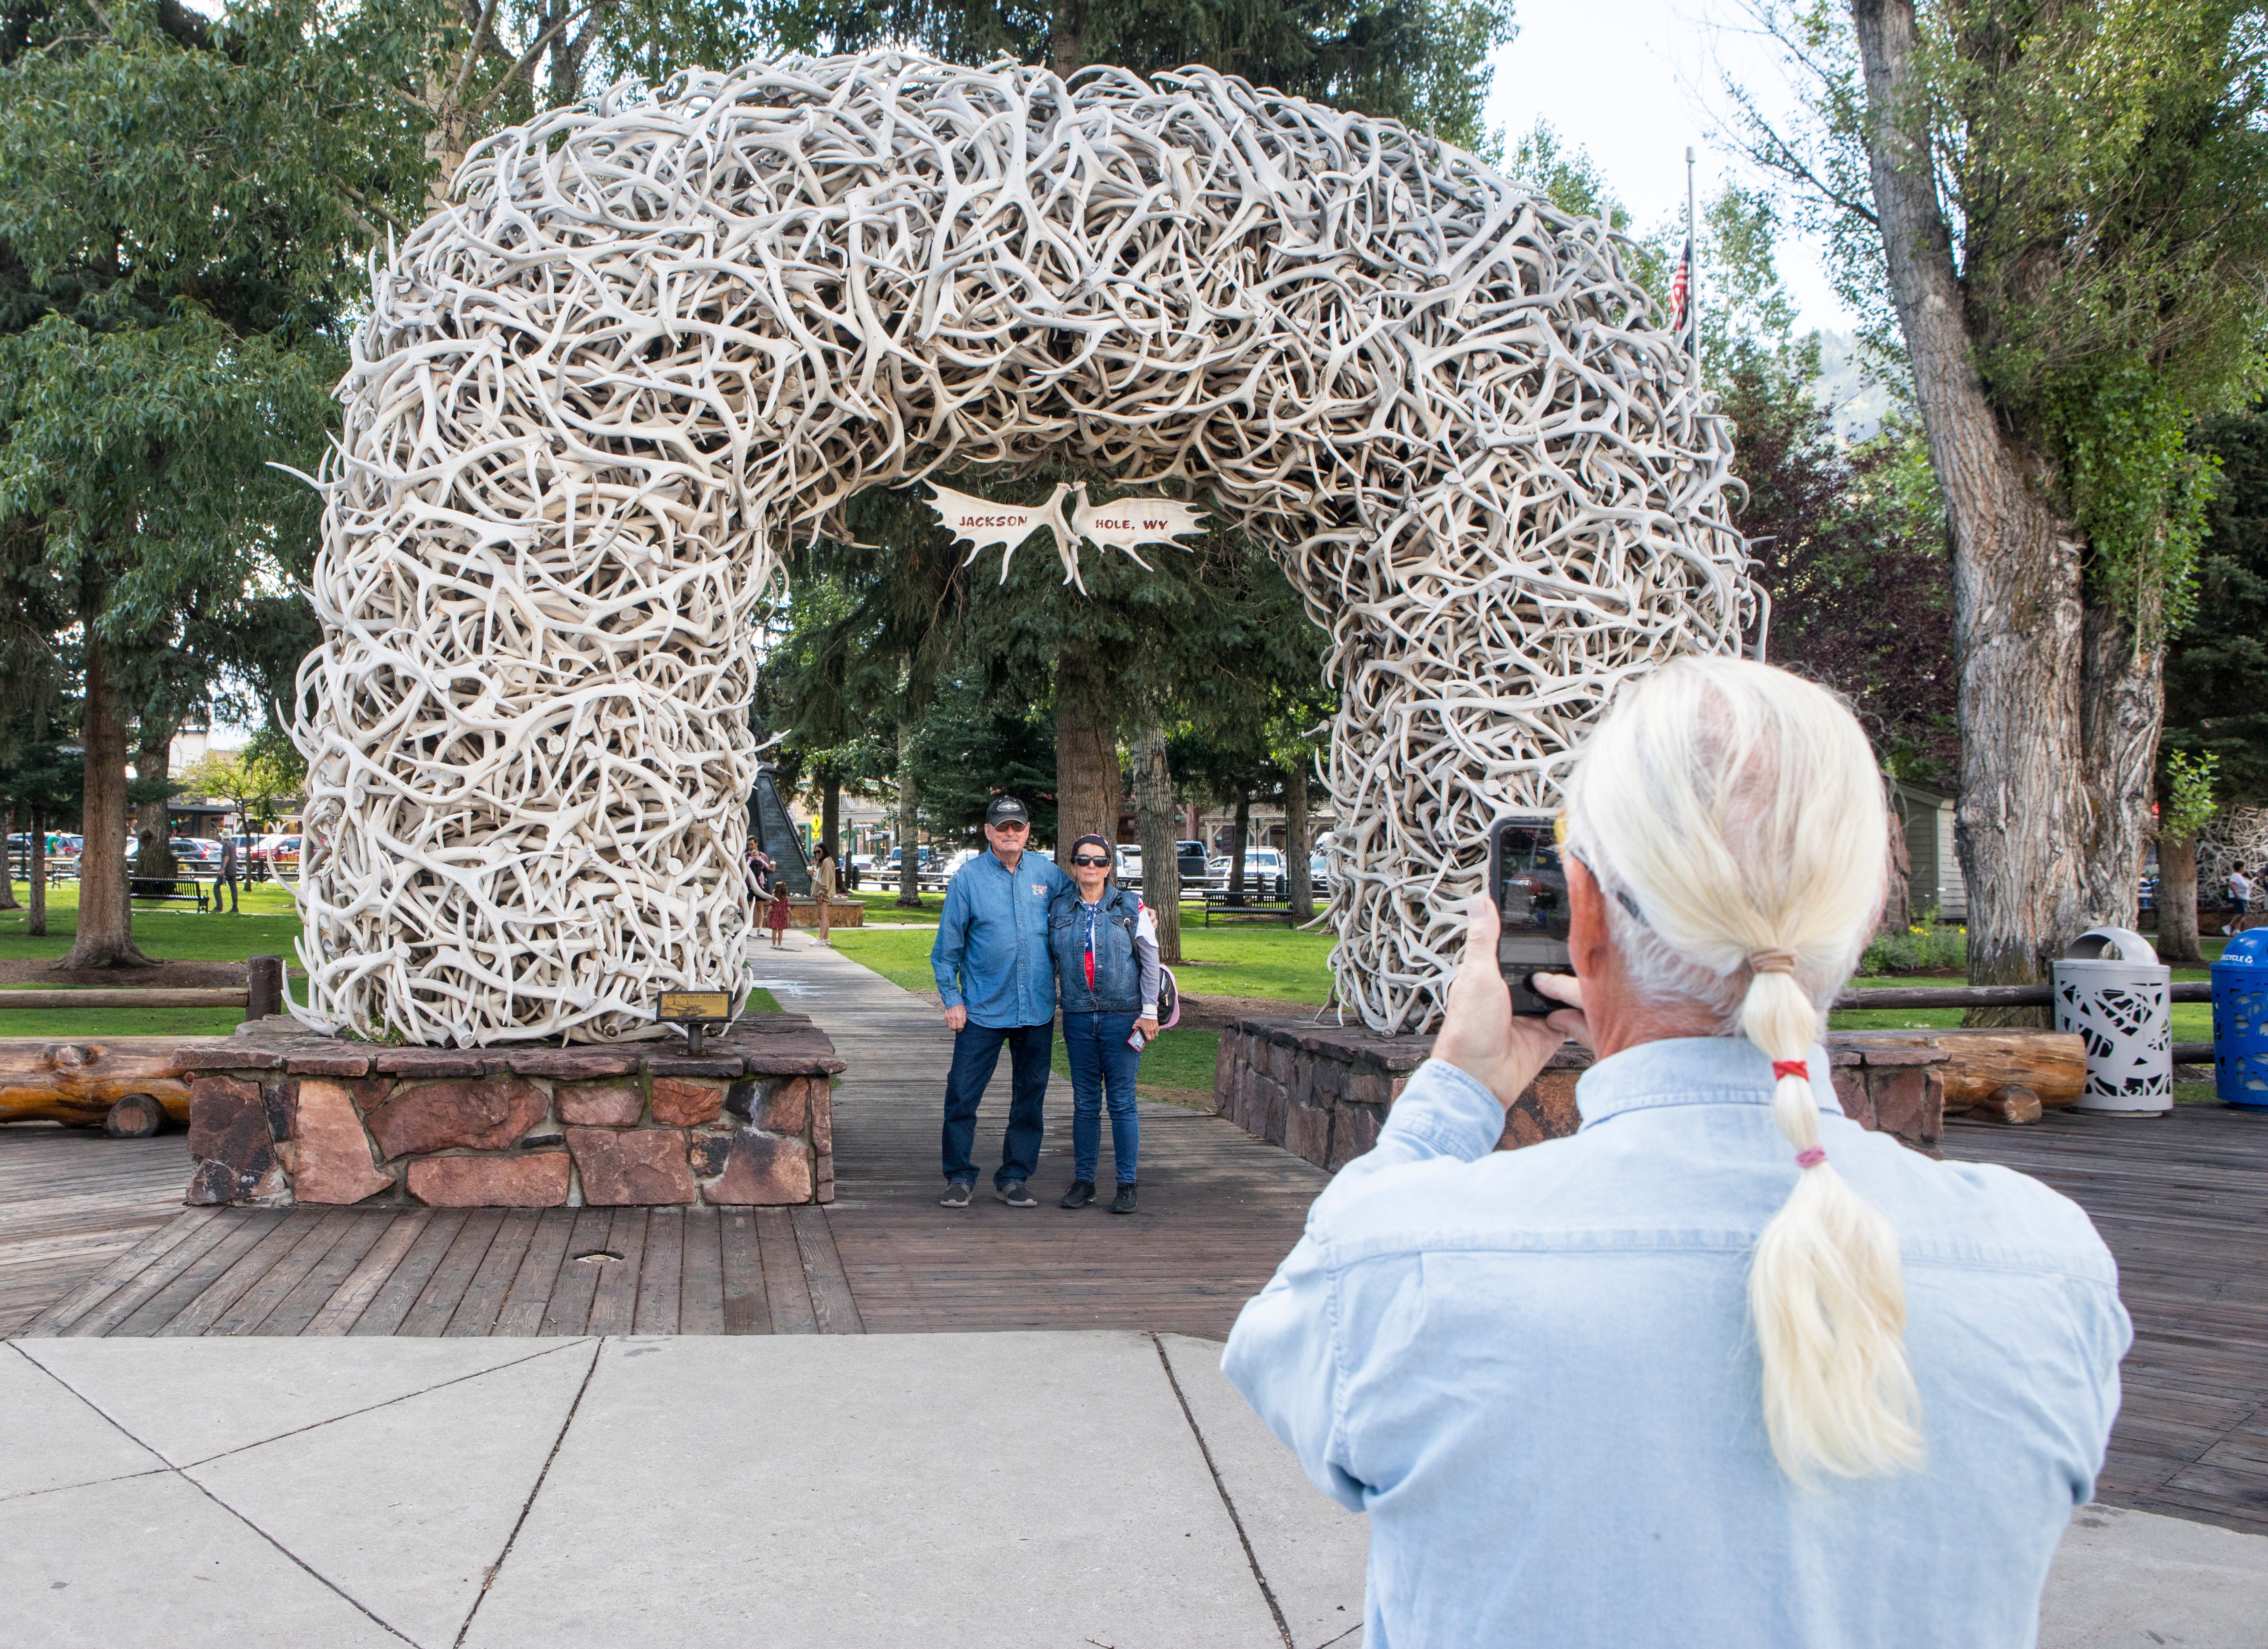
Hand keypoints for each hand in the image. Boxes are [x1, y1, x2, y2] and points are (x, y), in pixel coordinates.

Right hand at [943, 1004, 966, 1031]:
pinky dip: (948, 1024)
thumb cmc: (960, 1005)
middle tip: (957, 1029)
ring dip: (952, 1028)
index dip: (960, 1030)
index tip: (961, 1029)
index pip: (959, 1027)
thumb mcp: (965, 1012)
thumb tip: (963, 1025)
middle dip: (956, 1030)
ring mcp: (949, 1017)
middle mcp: (953, 1018)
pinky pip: (946, 1023)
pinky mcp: (945, 1016)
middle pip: (954, 1028)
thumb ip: (964, 1019)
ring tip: (954, 1026)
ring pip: (949, 1027)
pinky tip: (951, 1022)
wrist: (953, 999)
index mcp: (959, 1017)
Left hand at [1134, 1016, 1158, 1040]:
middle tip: (1148, 1037)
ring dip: (1153, 1034)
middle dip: (1151, 1039)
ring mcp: (1155, 1028)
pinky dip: (1155, 1030)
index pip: (1149, 1039)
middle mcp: (1151, 1030)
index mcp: (1146, 1031)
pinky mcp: (1157, 1025)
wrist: (1149, 1013)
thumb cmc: (1143, 1018)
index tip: (1146, 1040)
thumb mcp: (1137, 1022)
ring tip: (1150, 1032)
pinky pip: (1156, 1030)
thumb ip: (1134, 1026)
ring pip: (1155, 1034)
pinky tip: (1152, 1028)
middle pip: (1153, 1038)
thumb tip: (1133, 1028)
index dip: (1148, 1041)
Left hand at [1431, 895, 1588, 1111]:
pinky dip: (1582, 1009)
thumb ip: (1483, 939)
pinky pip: (1574, 1016)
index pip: (1520, 946)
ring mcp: (1535, 1012)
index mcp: (1494, 974)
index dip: (1536, 933)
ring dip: (1575, 982)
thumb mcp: (1477, 974)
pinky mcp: (1551, 1032)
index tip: (1557, 914)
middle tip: (1584, 941)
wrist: (1482, 1077)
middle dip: (1563, 958)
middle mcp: (1516, 991)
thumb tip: (1480, 901)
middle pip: (1549, 966)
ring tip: (1594, 966)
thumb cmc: (1468, 1029)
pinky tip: (1594, 997)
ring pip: (1565, 989)